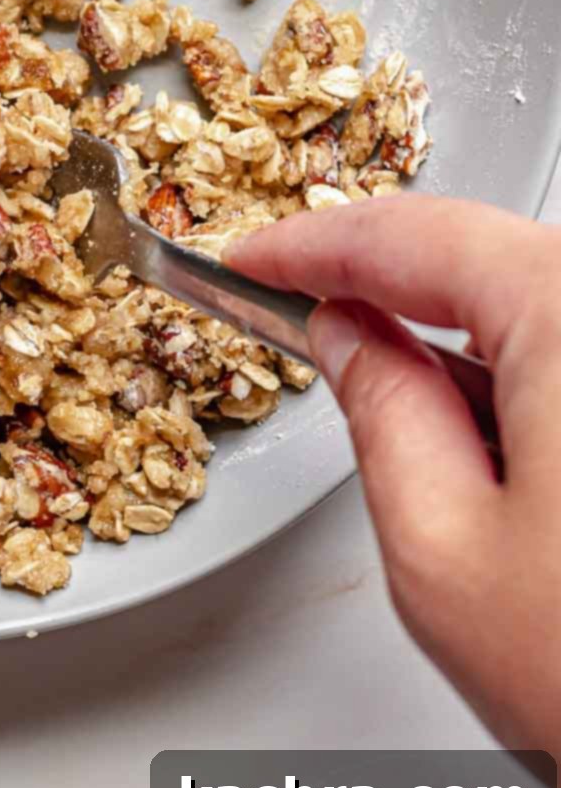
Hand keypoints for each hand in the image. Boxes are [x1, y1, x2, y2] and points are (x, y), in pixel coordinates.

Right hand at [226, 197, 560, 753]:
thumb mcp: (446, 552)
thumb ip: (380, 412)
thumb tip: (349, 340)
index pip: (415, 235)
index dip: (313, 244)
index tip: (256, 258)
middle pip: (487, 258)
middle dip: (388, 282)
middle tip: (299, 302)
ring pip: (541, 303)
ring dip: (464, 339)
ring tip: (391, 392)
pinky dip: (527, 373)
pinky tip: (487, 432)